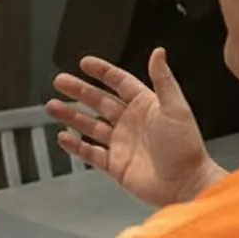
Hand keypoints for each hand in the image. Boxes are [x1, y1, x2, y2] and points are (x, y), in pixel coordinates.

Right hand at [47, 48, 224, 206]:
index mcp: (146, 105)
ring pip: (90, 125)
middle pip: (99, 101)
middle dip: (79, 91)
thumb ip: (163, 79)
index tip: (85, 63)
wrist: (186, 184)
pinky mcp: (116, 165)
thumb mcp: (175, 108)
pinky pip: (91, 153)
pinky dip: (76, 146)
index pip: (119, 82)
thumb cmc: (186, 147)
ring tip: (52, 106)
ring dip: (71, 115)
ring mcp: (122, 143)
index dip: (102, 72)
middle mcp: (131, 122)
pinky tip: (63, 137)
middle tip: (60, 81)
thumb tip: (158, 52)